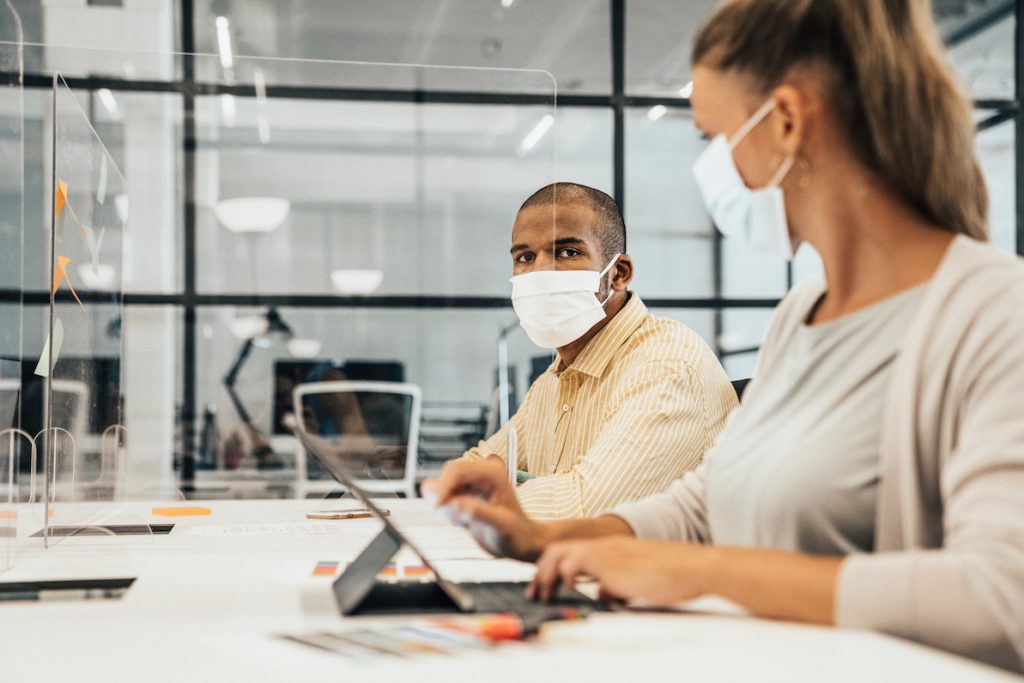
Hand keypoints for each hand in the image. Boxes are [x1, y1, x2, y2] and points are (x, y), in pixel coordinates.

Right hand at [422, 459, 546, 560]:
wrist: (521, 543)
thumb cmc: (517, 534)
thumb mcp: (501, 525)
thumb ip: (478, 512)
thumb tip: (454, 503)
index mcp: (491, 474)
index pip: (457, 470)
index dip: (443, 486)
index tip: (437, 505)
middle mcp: (479, 475)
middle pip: (446, 477)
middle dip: (444, 499)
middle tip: (457, 521)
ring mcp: (470, 485)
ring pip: (441, 489)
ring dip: (446, 508)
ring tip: (467, 523)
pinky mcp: (463, 496)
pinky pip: (443, 501)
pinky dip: (446, 514)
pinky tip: (465, 523)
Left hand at [528, 537, 713, 603]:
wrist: (690, 567)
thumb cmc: (671, 576)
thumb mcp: (636, 582)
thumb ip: (616, 585)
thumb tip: (602, 593)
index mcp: (609, 549)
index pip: (571, 552)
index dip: (552, 569)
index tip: (543, 586)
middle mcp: (603, 546)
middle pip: (557, 549)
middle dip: (541, 572)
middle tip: (534, 592)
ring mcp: (605, 551)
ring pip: (560, 554)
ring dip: (545, 575)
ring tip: (541, 593)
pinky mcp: (609, 561)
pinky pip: (574, 563)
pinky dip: (564, 574)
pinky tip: (566, 587)